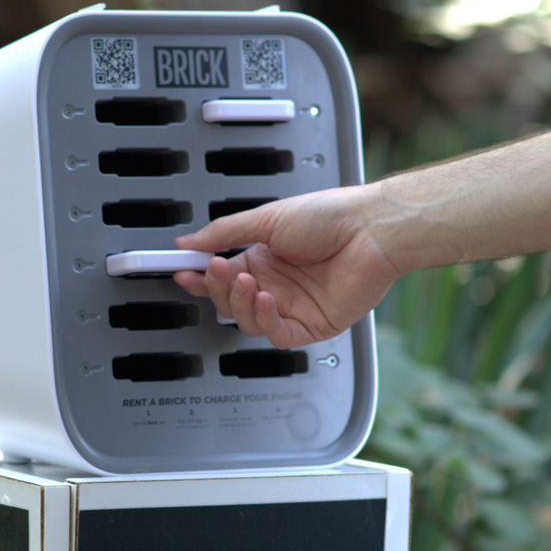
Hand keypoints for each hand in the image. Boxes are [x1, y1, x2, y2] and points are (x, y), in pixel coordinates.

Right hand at [170, 187, 401, 346]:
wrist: (370, 229)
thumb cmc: (331, 216)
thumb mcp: (267, 218)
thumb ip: (224, 232)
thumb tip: (189, 241)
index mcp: (264, 259)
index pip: (221, 276)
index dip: (200, 277)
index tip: (180, 272)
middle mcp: (277, 284)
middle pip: (230, 302)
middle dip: (217, 288)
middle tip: (216, 269)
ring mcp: (294, 306)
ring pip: (250, 322)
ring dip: (241, 304)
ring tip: (246, 281)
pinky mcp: (313, 325)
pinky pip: (278, 334)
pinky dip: (266, 320)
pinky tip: (266, 300)